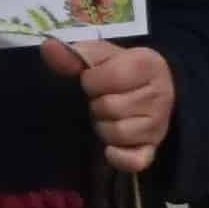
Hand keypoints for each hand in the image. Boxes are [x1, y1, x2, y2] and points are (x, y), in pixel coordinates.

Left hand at [39, 32, 172, 169]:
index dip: (92, 80)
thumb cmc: (123, 71)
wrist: (153, 89)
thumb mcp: (101, 57)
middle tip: (104, 99)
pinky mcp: (153, 148)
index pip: (108, 77)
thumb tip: (48, 46)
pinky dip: (119, 157)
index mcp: (148, 65)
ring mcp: (158, 125)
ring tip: (109, 117)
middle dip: (98, 104)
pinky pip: (135, 161)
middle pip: (110, 107)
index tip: (96, 79)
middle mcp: (160, 95)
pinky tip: (109, 149)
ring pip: (117, 133)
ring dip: (104, 126)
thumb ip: (74, 55)